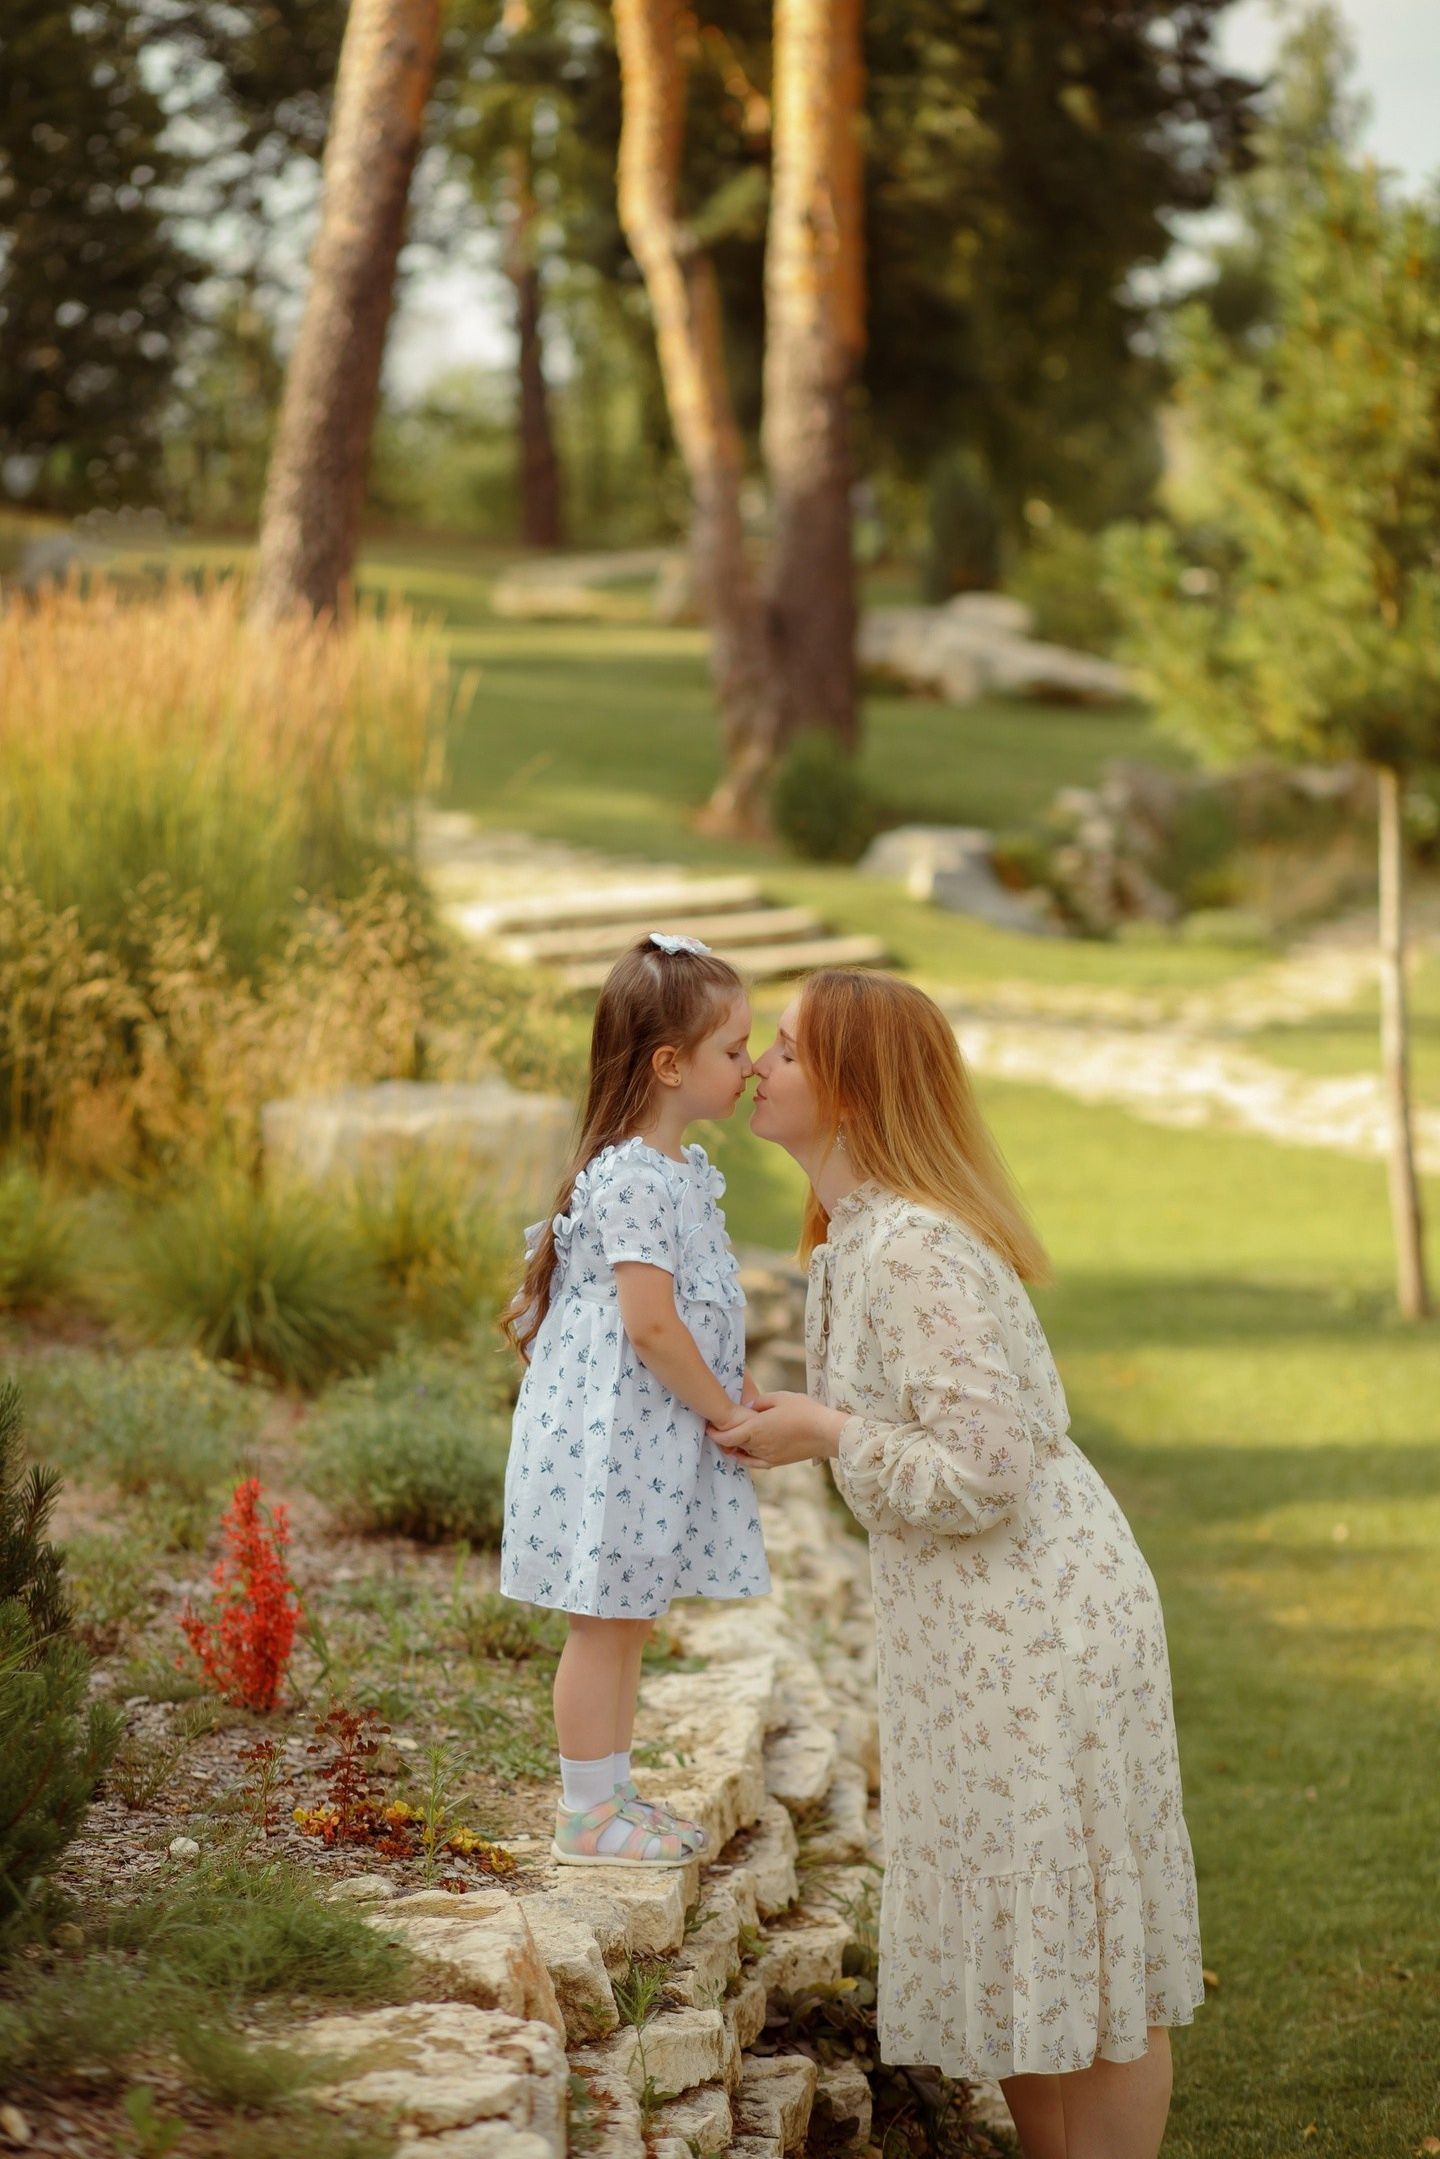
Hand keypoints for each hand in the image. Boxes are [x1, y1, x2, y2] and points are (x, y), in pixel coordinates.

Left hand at [709, 1390, 845, 1467]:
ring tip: (732, 1436)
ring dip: (735, 1446)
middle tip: (719, 1427)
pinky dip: (745, 1458)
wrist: (826, 1432)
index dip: (715, 1433)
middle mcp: (758, 1446)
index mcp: (755, 1429)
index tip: (709, 1426)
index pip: (726, 1436)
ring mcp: (767, 1456)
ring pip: (743, 1453)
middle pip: (733, 1445)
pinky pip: (755, 1463)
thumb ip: (759, 1403)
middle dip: (724, 1437)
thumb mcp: (779, 1398)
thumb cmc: (804, 1411)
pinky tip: (742, 1453)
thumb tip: (747, 1408)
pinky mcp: (776, 1462)